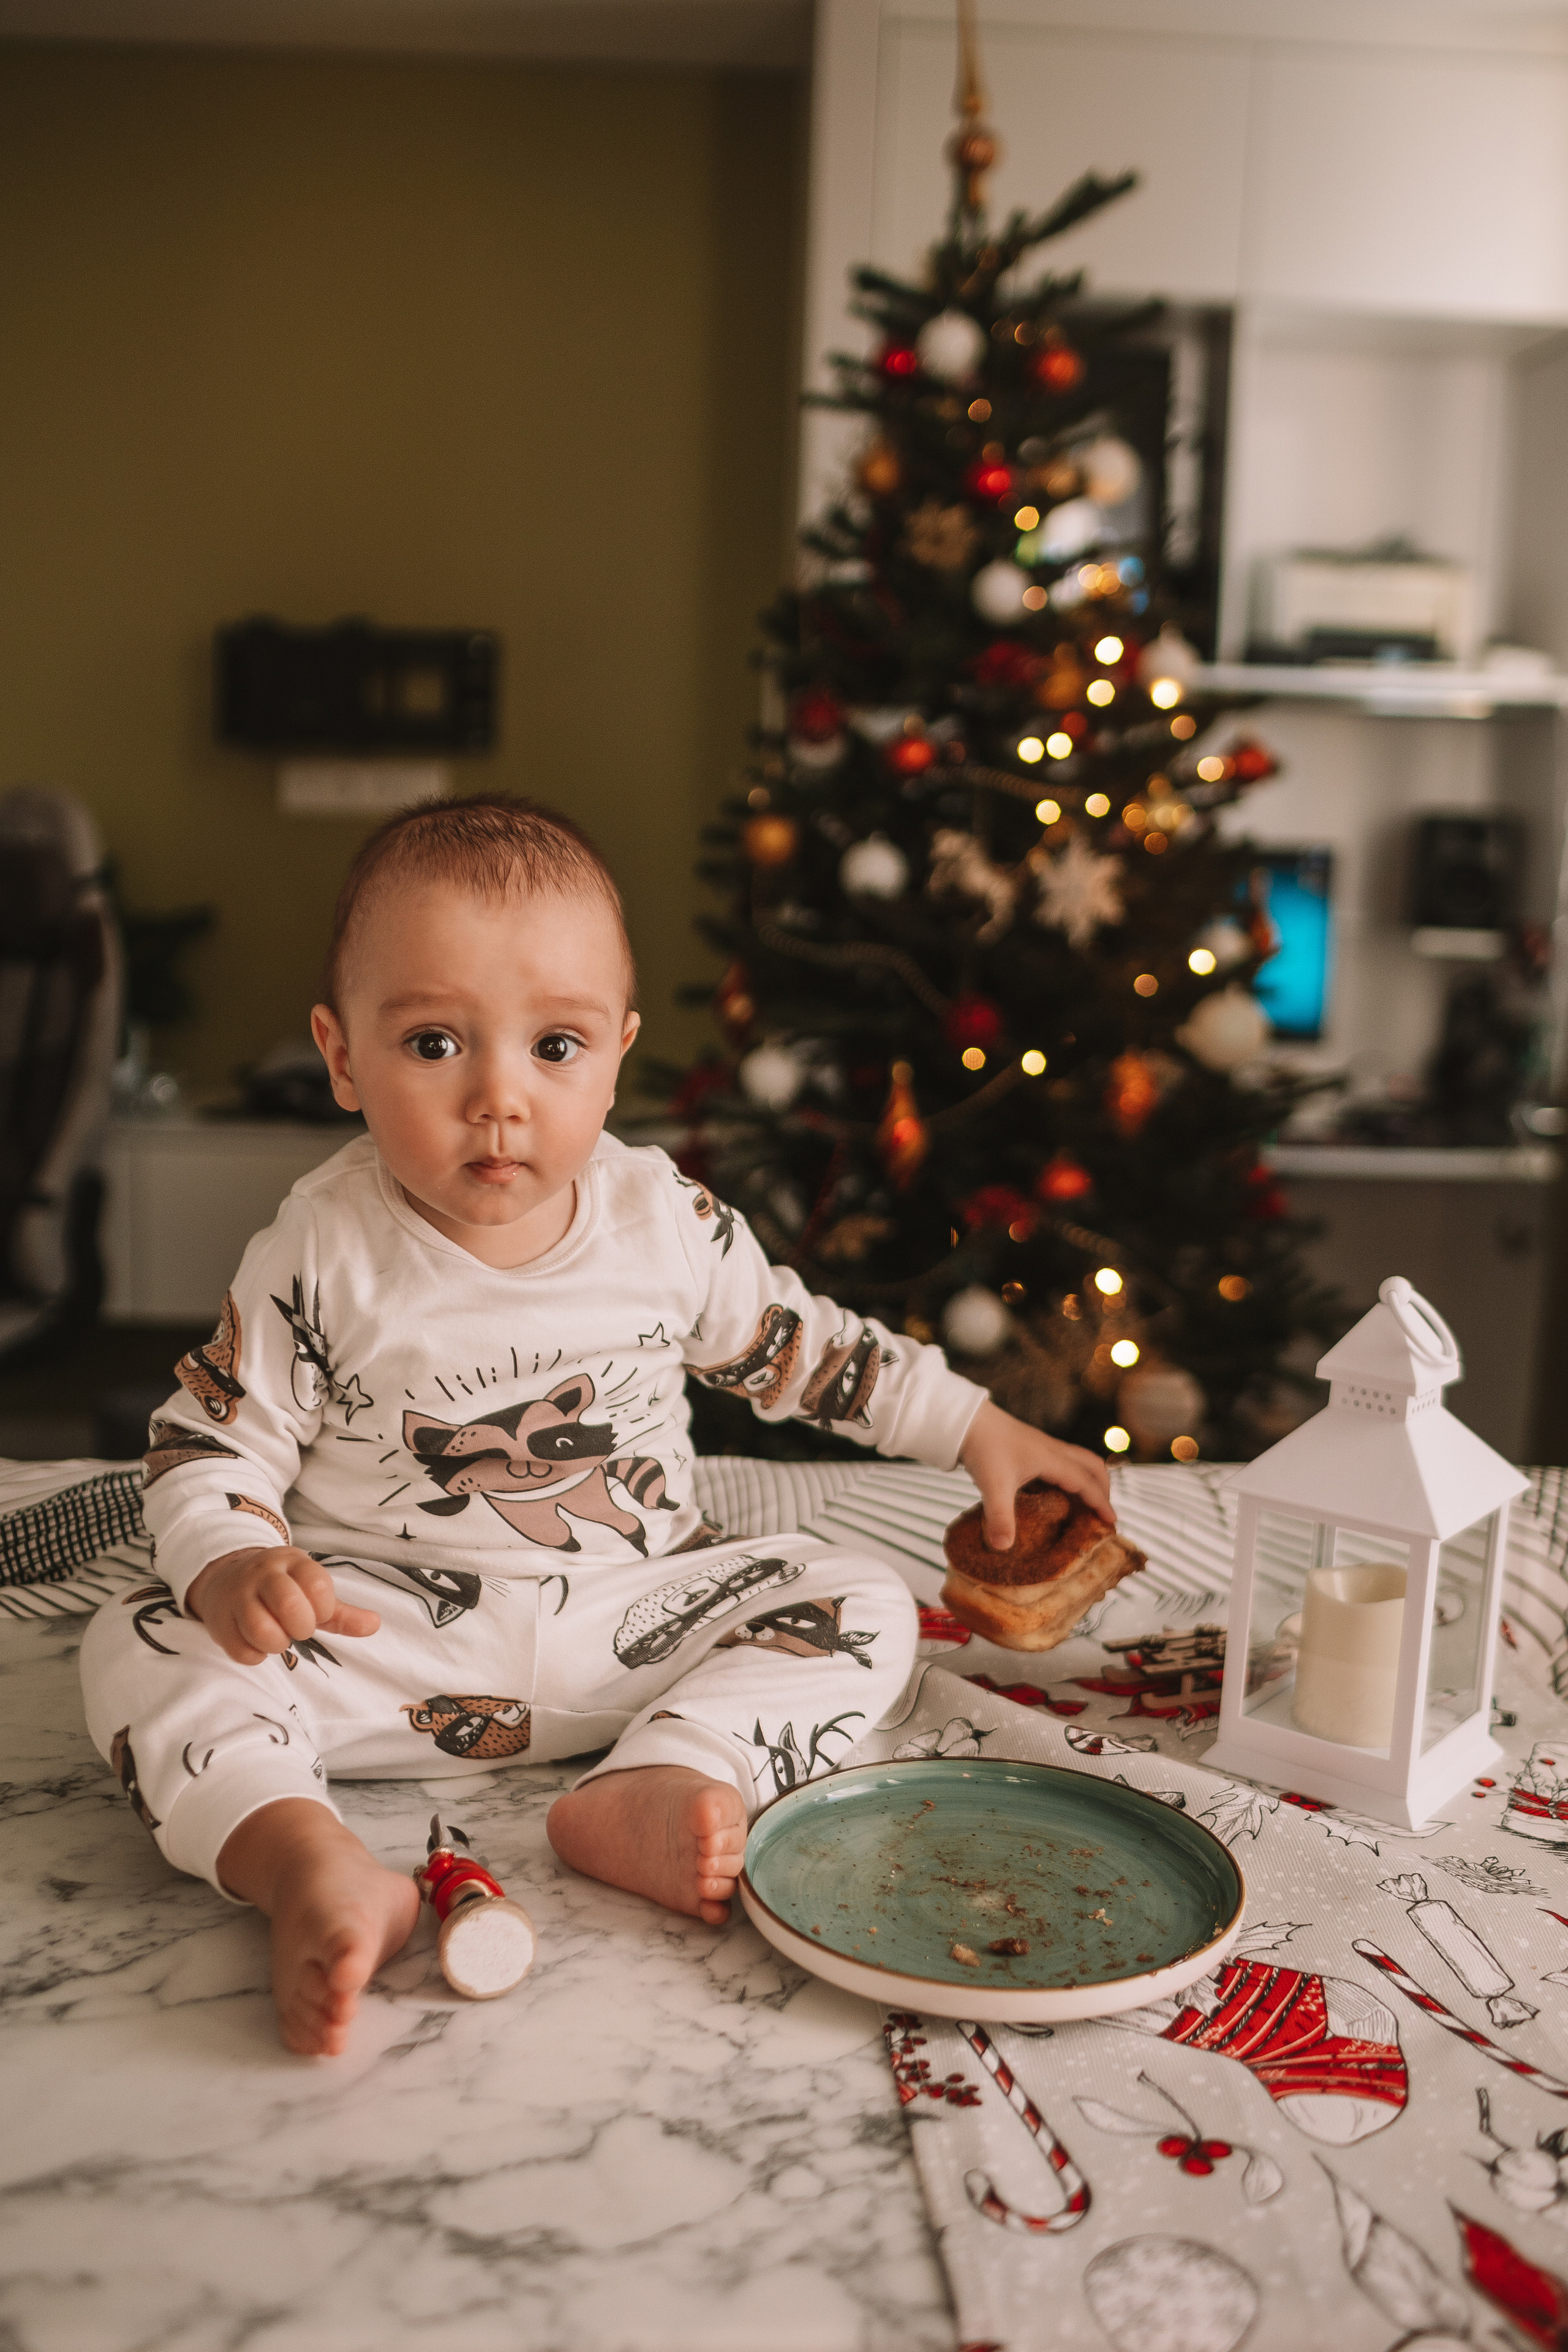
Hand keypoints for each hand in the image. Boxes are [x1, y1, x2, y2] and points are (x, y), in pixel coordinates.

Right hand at [185, 1546, 379, 1664]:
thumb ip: (342, 1613)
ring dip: (277, 1644)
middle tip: (297, 1628)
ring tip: (278, 1637)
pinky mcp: (218, 1621)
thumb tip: (376, 1625)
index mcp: (293, 1562)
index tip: (316, 1612)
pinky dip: (255, 1655)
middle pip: (289, 1605)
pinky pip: (242, 1650)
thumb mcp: (312, 1594)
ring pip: (262, 1630)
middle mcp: (264, 1574)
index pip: (319, 1585)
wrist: (225, 1579)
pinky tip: (256, 1643)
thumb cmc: (281, 1591)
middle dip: (301, 1627)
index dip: (322, 1608)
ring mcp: (238, 1595)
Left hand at [958, 1400, 1114, 1550]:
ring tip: (1085, 1502)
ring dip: (1088, 1478)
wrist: (965, 1420)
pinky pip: (1061, 1460)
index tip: (1113, 1522)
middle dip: (1102, 1486)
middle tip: (1103, 1511)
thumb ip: (1000, 1518)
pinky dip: (1069, 1475)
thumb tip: (1004, 1548)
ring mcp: (1042, 1446)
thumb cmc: (982, 1447)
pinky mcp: (1030, 1446)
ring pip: (1077, 1459)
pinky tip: (1055, 1491)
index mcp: (1051, 1459)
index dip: (1100, 1502)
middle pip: (1091, 1464)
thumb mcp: (993, 1486)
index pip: (1085, 1482)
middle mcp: (1052, 1450)